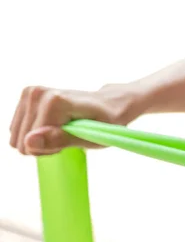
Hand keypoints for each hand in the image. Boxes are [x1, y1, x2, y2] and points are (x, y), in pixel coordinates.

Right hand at [9, 84, 137, 155]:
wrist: (109, 103)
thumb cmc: (105, 121)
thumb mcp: (91, 137)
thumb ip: (60, 140)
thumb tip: (29, 141)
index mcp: (53, 101)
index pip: (32, 143)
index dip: (53, 148)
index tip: (74, 138)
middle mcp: (37, 93)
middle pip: (23, 140)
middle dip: (45, 144)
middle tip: (69, 135)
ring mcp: (30, 93)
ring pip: (19, 136)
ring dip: (41, 140)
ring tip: (63, 130)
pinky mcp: (26, 96)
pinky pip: (19, 129)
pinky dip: (36, 133)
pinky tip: (53, 127)